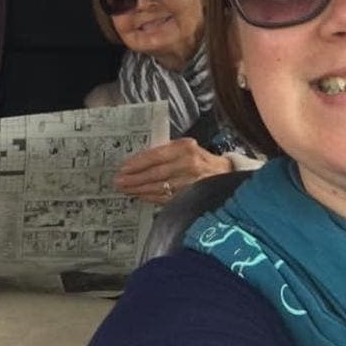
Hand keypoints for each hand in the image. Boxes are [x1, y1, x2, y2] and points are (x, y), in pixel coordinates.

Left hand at [114, 138, 231, 204]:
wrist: (226, 173)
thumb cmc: (199, 158)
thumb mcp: (185, 147)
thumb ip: (165, 151)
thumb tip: (137, 161)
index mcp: (185, 148)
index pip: (156, 156)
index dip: (138, 163)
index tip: (123, 168)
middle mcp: (189, 164)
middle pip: (156, 173)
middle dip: (135, 178)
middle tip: (119, 181)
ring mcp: (192, 182)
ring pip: (160, 187)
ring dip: (140, 189)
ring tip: (126, 189)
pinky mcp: (192, 195)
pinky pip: (167, 198)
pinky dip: (152, 197)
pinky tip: (141, 196)